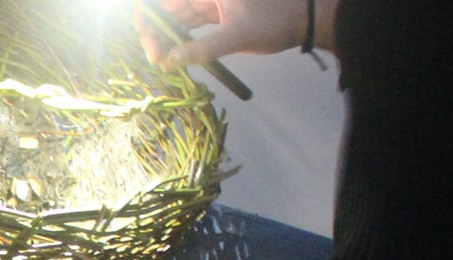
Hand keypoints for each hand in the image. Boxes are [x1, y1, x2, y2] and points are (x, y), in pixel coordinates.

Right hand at [134, 0, 332, 68]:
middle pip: (166, 10)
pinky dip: (181, 40)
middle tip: (159, 61)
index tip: (153, 47)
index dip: (148, 21)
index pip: (161, 2)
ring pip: (176, 19)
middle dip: (156, 34)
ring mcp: (209, 2)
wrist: (305, 18)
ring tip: (164, 62)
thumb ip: (201, 48)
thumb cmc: (275, 20)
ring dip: (166, 39)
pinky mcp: (216, 14)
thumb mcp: (237, 35)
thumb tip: (167, 61)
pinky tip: (176, 56)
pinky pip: (190, 25)